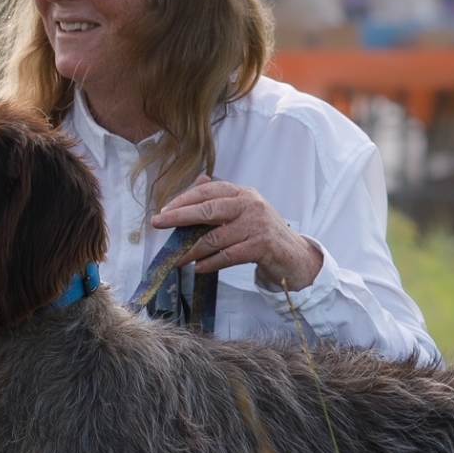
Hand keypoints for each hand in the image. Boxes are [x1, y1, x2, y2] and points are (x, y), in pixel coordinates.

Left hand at [151, 174, 322, 290]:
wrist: (295, 256)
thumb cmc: (264, 234)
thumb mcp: (245, 212)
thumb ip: (221, 200)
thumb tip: (195, 184)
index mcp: (243, 193)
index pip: (208, 191)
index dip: (184, 199)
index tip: (164, 211)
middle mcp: (250, 205)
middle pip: (208, 209)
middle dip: (179, 217)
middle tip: (158, 223)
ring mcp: (256, 226)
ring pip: (214, 238)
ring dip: (191, 250)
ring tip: (176, 258)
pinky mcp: (261, 247)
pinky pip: (227, 256)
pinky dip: (210, 263)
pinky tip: (198, 268)